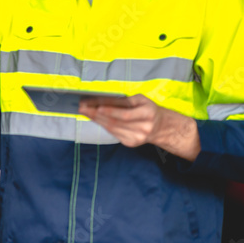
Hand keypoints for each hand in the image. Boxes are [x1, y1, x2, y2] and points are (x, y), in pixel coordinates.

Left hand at [79, 94, 200, 160]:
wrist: (161, 127)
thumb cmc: (147, 109)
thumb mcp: (140, 99)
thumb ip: (124, 100)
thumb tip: (102, 99)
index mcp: (148, 113)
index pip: (124, 111)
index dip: (107, 108)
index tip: (92, 103)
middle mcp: (144, 127)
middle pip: (115, 121)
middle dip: (96, 113)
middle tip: (81, 106)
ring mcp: (138, 137)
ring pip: (112, 128)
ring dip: (96, 119)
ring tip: (84, 111)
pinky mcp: (132, 143)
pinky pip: (113, 133)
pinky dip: (102, 125)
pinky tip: (94, 119)